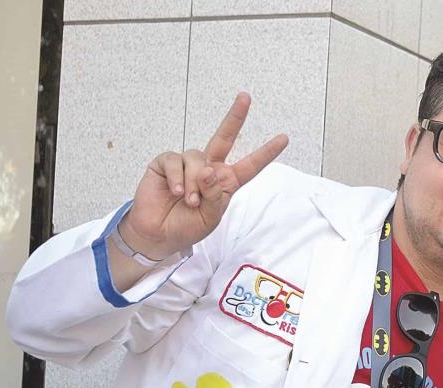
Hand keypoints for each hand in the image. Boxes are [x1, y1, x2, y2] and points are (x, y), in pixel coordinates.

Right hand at [122, 92, 288, 259]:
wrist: (159, 235)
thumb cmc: (187, 227)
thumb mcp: (211, 218)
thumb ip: (215, 196)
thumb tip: (209, 171)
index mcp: (225, 182)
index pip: (249, 165)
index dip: (266, 152)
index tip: (283, 138)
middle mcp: (208, 169)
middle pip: (224, 137)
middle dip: (235, 117)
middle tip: (245, 97)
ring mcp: (187, 164)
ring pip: (197, 159)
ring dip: (194, 182)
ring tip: (189, 201)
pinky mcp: (166, 164)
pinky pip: (175, 161)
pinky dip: (177, 178)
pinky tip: (175, 192)